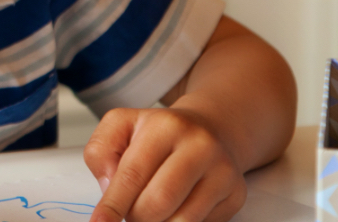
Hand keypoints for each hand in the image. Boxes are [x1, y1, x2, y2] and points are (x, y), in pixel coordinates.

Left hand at [83, 107, 245, 221]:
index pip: (133, 174)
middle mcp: (200, 146)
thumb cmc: (159, 133)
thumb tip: (109, 187)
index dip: (113, 204)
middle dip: (136, 216)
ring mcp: (222, 171)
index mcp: (165, 126)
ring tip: (150, 210)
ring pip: (182, 220)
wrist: (209, 129)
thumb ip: (101, 151)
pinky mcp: (235, 194)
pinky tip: (175, 207)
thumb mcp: (120, 125)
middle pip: (159, 202)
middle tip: (130, 210)